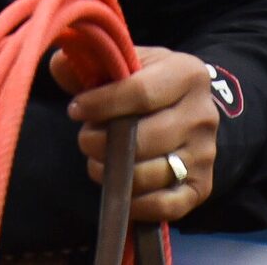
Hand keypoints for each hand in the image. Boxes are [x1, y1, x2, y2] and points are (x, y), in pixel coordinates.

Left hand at [52, 43, 217, 224]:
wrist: (186, 109)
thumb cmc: (145, 82)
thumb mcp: (125, 61)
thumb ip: (90, 61)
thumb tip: (60, 66)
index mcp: (187, 73)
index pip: (141, 92)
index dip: (102, 104)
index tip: (75, 110)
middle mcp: (203, 115)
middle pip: (145, 138)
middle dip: (102, 141)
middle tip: (85, 138)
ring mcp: (206, 154)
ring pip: (151, 173)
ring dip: (113, 172)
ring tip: (97, 160)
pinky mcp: (202, 187)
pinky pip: (165, 206)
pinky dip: (134, 202)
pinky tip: (116, 186)